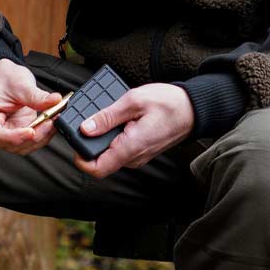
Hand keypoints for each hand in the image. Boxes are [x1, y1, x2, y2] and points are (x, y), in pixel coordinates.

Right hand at [0, 58, 64, 154]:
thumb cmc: (3, 79)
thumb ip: (36, 96)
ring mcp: (4, 135)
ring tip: (53, 119)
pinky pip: (30, 142)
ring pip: (23, 146)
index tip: (32, 131)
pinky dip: (43, 135)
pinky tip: (50, 123)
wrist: (4, 78)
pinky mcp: (17, 135)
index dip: (14, 137)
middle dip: (34, 135)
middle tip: (50, 120)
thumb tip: (54, 101)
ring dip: (41, 136)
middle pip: (11, 144)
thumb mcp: (19, 83)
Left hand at [73, 83, 194, 178]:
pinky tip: (117, 120)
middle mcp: (133, 157)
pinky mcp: (140, 151)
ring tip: (104, 116)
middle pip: (100, 160)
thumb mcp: (134, 101)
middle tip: (87, 119)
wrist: (193, 109)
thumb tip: (85, 128)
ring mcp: (137, 156)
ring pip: (109, 154)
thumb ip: (108, 116)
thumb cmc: (168, 104)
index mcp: (130, 148)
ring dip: (101, 138)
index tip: (75, 140)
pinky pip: (119, 149)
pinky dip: (113, 137)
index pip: (97, 169)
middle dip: (89, 142)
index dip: (80, 159)